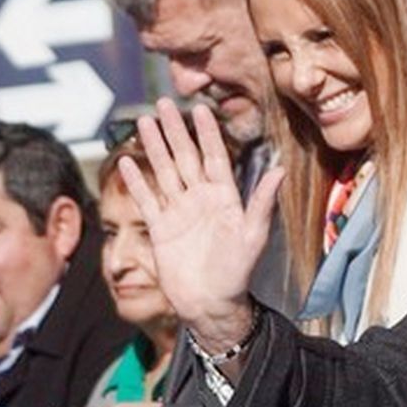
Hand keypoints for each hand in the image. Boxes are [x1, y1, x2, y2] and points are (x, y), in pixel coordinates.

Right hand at [121, 98, 282, 351]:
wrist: (211, 304)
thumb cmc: (238, 272)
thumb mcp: (254, 236)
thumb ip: (262, 202)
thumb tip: (280, 170)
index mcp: (224, 198)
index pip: (214, 157)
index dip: (207, 133)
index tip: (199, 108)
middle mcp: (200, 200)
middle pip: (185, 158)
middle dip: (175, 131)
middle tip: (163, 102)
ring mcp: (178, 212)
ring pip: (164, 172)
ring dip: (154, 148)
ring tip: (144, 122)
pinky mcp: (160, 229)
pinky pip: (146, 200)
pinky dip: (136, 182)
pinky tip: (126, 162)